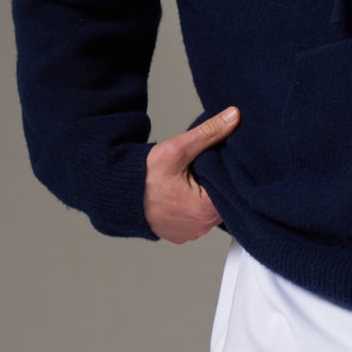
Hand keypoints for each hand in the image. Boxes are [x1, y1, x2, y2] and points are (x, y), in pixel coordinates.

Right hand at [143, 105, 239, 242]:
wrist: (117, 194)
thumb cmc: (143, 176)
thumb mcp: (177, 149)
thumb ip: (209, 132)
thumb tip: (234, 116)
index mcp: (205, 210)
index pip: (234, 189)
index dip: (231, 172)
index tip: (223, 160)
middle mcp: (201, 227)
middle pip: (224, 201)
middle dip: (219, 183)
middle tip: (207, 167)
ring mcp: (191, 233)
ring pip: (212, 211)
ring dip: (208, 196)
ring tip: (197, 179)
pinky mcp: (182, 235)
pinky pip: (198, 219)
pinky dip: (195, 207)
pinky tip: (188, 193)